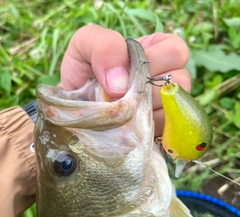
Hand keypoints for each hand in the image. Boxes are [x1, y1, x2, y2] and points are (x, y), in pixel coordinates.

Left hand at [59, 25, 190, 135]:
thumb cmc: (83, 71)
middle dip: (148, 88)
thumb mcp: (85, 45)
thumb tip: (123, 84)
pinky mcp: (158, 130)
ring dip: (144, 110)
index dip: (155, 61)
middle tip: (124, 93)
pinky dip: (144, 129)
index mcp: (154, 51)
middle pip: (181, 81)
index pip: (176, 51)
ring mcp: (164, 106)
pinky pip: (164, 131)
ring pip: (173, 108)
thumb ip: (105, 47)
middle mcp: (164, 78)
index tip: (129, 71)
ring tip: (123, 109)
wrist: (74, 106)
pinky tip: (127, 125)